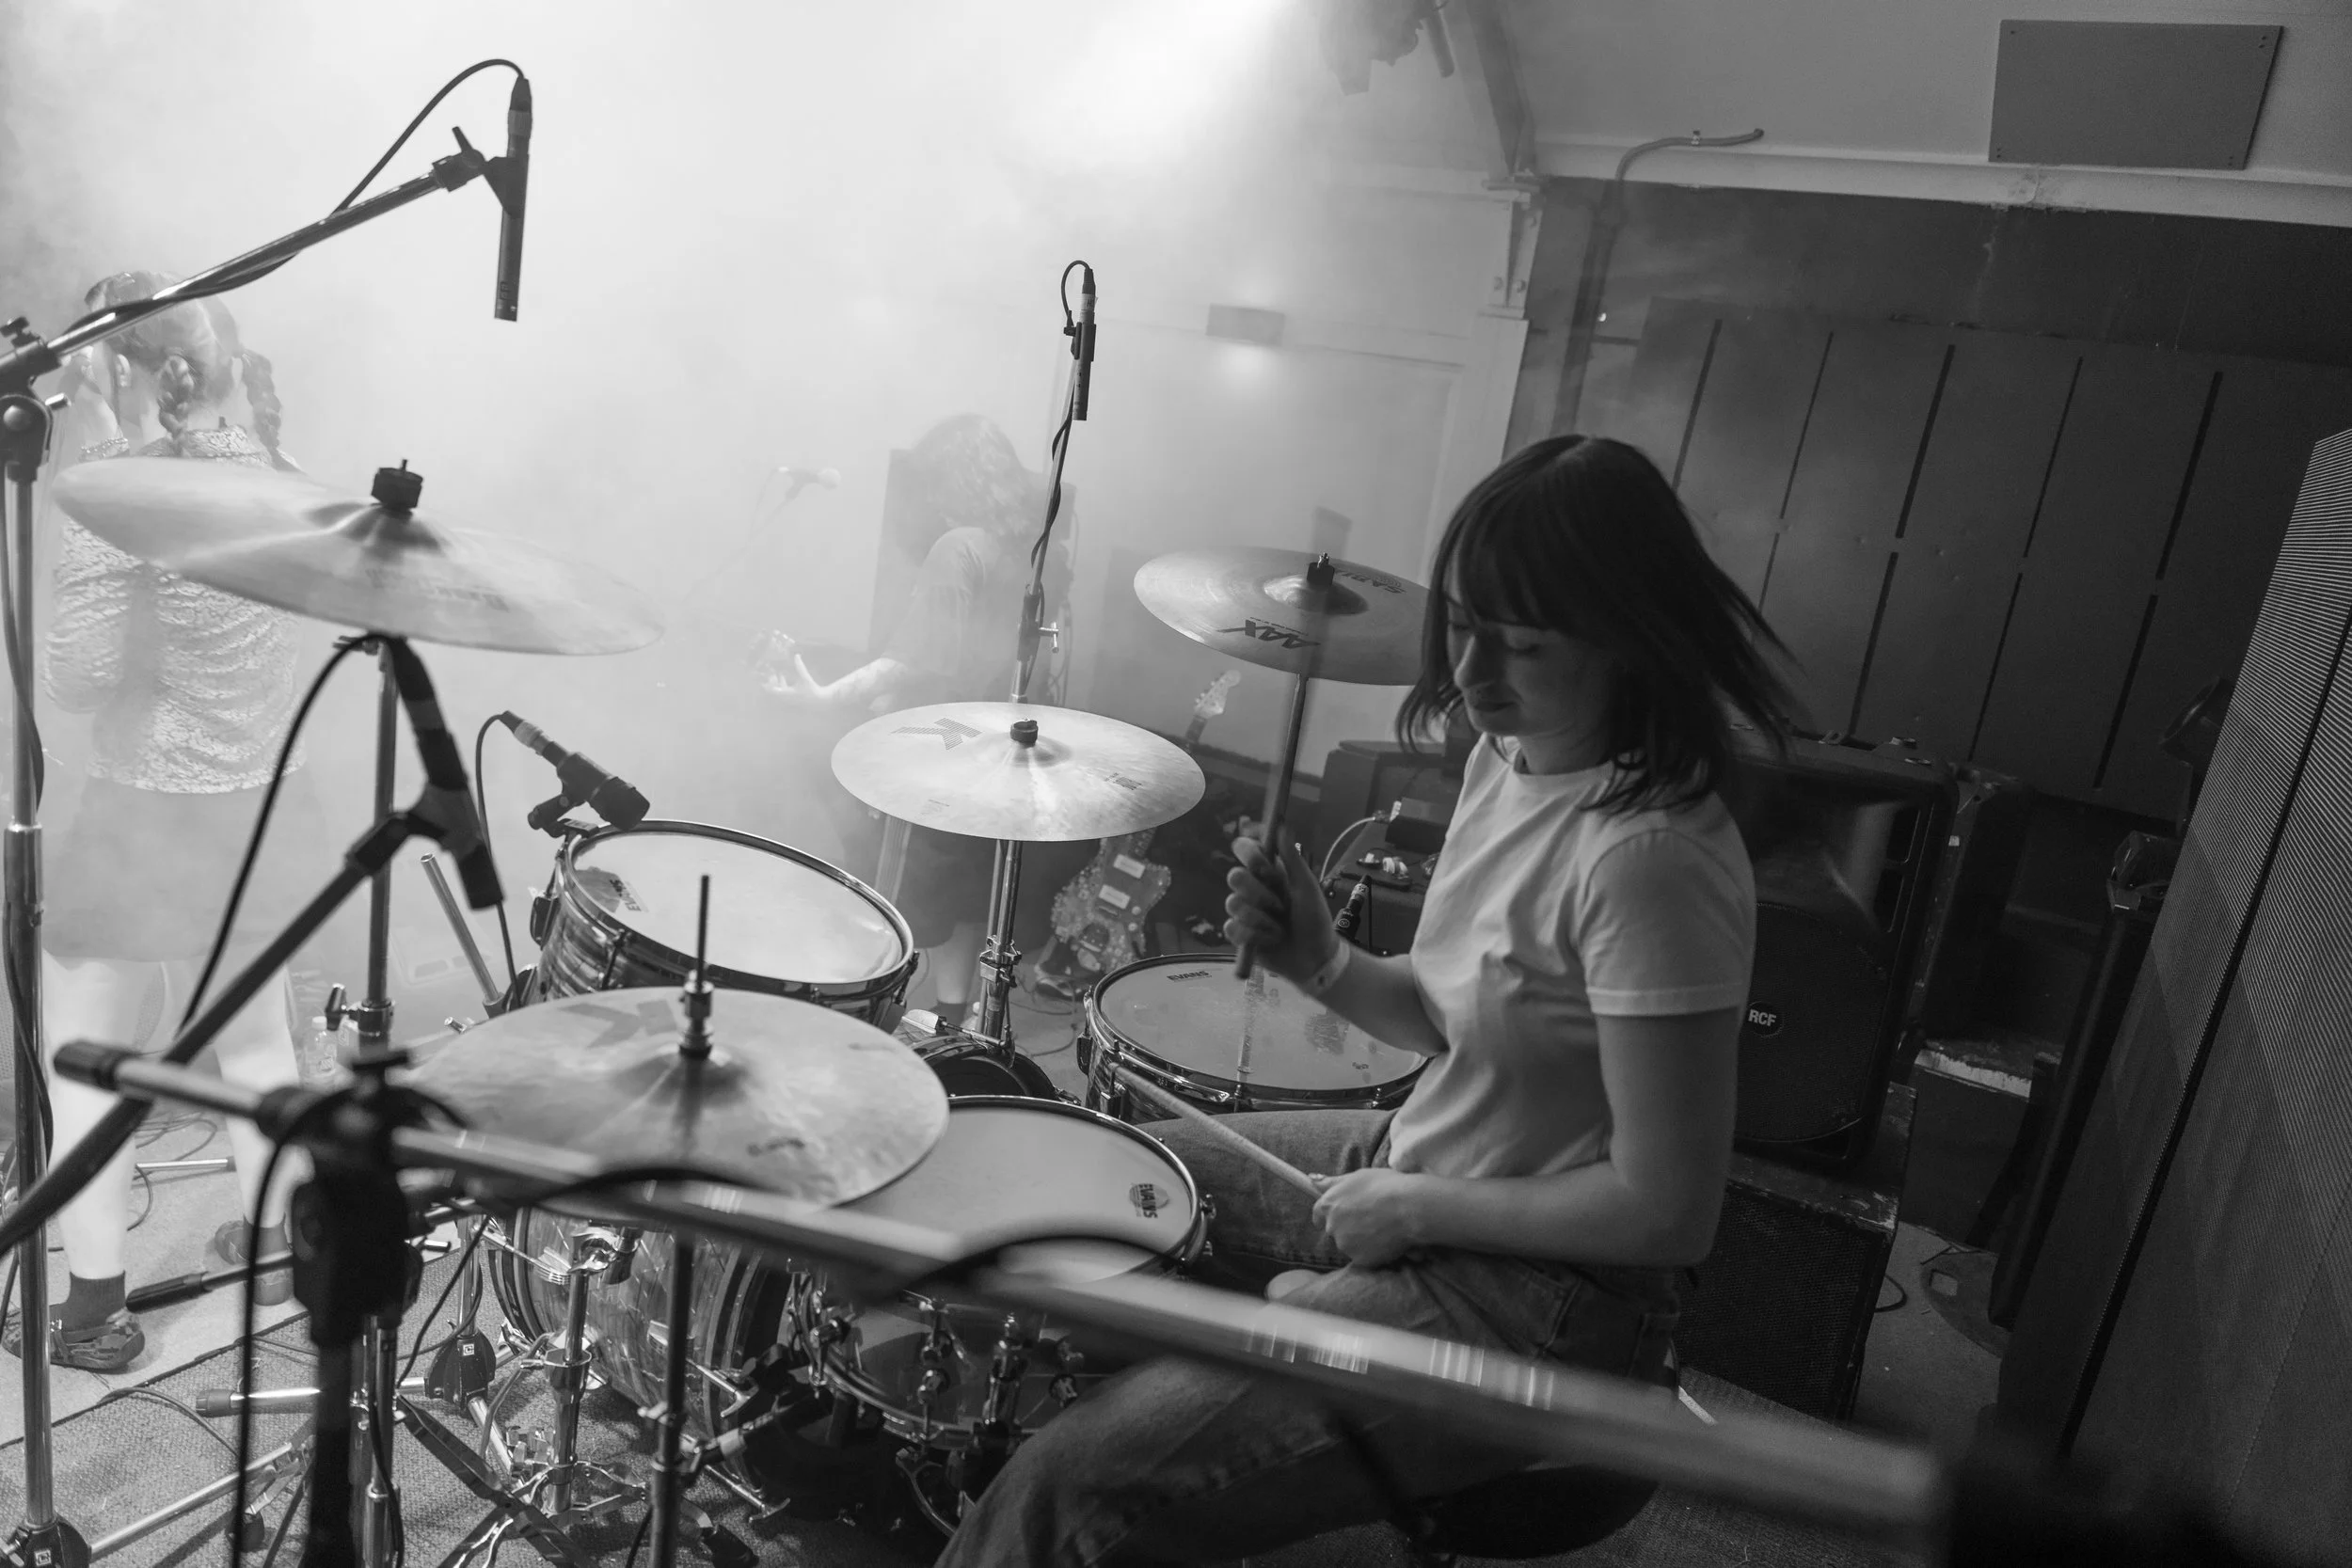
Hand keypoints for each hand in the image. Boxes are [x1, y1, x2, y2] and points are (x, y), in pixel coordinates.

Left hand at [761, 652, 832, 707]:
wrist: (819, 700)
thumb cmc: (811, 689)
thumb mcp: (805, 677)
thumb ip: (800, 666)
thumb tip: (796, 655)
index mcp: (787, 693)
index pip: (772, 690)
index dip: (767, 684)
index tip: (764, 677)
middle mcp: (785, 697)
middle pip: (772, 691)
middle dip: (770, 682)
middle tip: (769, 673)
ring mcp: (787, 699)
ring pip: (777, 691)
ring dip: (775, 683)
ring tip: (775, 673)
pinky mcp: (790, 698)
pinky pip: (781, 692)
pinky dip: (780, 684)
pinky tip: (782, 677)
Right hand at [1223, 837, 1338, 986]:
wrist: (1314, 957)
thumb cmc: (1315, 919)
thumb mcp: (1307, 886)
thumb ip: (1292, 857)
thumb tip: (1281, 825)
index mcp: (1269, 871)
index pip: (1245, 849)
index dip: (1248, 852)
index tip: (1262, 863)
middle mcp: (1253, 888)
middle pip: (1234, 876)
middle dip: (1258, 893)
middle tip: (1280, 905)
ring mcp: (1244, 911)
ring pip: (1233, 904)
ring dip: (1261, 919)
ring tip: (1280, 927)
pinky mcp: (1239, 934)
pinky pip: (1232, 928)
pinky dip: (1255, 936)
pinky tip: (1271, 940)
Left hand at [1310, 1168, 1427, 1266]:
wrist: (1408, 1207)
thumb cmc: (1386, 1186)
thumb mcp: (1357, 1177)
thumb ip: (1333, 1183)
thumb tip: (1312, 1181)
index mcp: (1328, 1204)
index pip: (1318, 1215)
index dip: (1331, 1215)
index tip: (1342, 1215)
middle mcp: (1332, 1226)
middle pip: (1336, 1231)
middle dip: (1349, 1227)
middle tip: (1372, 1219)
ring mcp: (1345, 1244)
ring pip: (1350, 1245)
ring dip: (1362, 1240)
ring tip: (1384, 1228)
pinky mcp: (1359, 1259)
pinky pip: (1365, 1257)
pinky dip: (1374, 1252)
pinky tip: (1388, 1240)